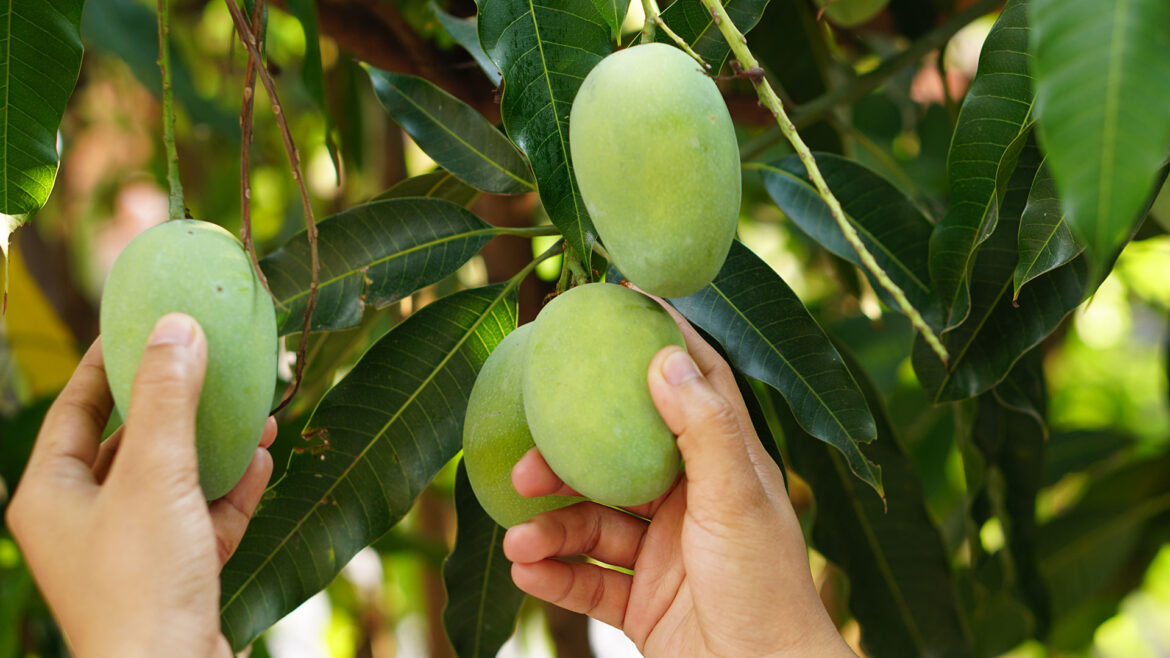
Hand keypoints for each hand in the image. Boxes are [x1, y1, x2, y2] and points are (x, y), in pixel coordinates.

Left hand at [5, 313, 275, 657]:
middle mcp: (83, 521)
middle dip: (177, 405)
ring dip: (214, 446)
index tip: (142, 324)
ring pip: (172, 480)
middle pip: (129, 443)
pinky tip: (262, 460)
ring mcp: (129, 551)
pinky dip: (230, 490)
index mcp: (52, 495)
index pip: (74, 409)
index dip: (107, 362)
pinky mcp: (172, 576)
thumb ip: (167, 399)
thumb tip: (176, 328)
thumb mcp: (154, 474)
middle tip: (211, 363)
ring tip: (256, 411)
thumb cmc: (141, 580)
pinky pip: (201, 519)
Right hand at [504, 302, 853, 656]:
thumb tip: (664, 356)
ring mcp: (664, 554)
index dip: (658, 342)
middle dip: (567, 463)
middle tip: (525, 466)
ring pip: (593, 525)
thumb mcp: (735, 501)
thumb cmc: (766, 591)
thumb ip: (702, 430)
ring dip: (552, 531)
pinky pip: (588, 581)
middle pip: (618, 462)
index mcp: (722, 467)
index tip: (617, 301)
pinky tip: (525, 571)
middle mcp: (691, 503)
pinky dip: (555, 576)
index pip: (691, 387)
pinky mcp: (643, 603)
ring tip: (519, 542)